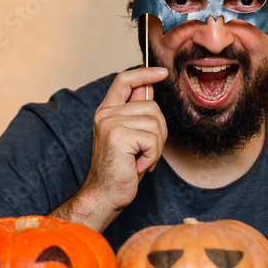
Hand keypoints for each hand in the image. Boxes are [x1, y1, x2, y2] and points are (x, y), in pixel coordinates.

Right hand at [53, 67, 167, 231]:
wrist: (105, 195)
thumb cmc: (121, 169)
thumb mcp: (130, 136)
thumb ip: (136, 113)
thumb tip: (149, 88)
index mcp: (107, 111)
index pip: (124, 80)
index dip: (144, 73)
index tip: (162, 73)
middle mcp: (106, 113)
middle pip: (151, 105)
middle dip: (158, 131)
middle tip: (145, 151)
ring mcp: (110, 123)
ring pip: (155, 123)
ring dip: (155, 147)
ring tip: (140, 159)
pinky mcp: (118, 136)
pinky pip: (152, 139)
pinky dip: (152, 156)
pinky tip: (138, 165)